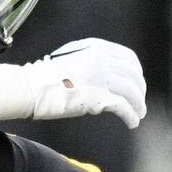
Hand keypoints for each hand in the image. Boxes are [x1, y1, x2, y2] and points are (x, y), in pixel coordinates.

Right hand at [0, 38, 146, 128]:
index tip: (136, 83)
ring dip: (138, 105)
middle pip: (134, 75)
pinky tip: (132, 123)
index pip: (128, 58)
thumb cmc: (44, 77)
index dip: (136, 72)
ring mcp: (102, 78)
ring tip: (138, 115)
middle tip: (139, 102)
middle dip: (140, 90)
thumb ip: (89, 62)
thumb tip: (101, 75)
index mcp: (97, 48)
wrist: (31, 87)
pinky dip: (131, 116)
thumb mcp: (71, 58)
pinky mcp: (99, 97)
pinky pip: (124, 107)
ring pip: (133, 92)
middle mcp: (103, 60)